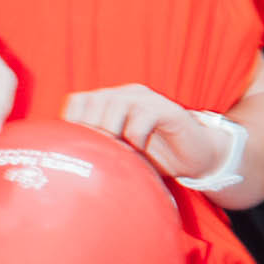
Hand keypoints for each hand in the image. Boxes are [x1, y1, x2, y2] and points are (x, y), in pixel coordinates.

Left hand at [64, 82, 231, 186]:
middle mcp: (127, 95)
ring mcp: (148, 99)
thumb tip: (66, 168)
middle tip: (102, 155)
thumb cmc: (155, 159)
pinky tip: (140, 150)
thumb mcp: (122, 155)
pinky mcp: (167, 109)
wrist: (197, 159)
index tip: (80, 149)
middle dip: (93, 131)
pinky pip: (142, 116)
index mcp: (111, 102)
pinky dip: (136, 137)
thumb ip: (100, 151)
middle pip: (93, 101)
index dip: (73, 124)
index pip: (78, 102)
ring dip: (113, 133)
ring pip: (115, 105)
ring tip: (120, 154)